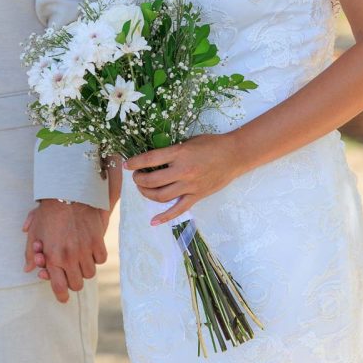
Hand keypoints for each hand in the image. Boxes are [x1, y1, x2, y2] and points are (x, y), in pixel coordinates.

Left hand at [22, 200, 107, 302]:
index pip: (59, 287)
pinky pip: (101, 259)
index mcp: (53, 257)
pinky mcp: (97, 241)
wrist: (69, 193)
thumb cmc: (49, 212)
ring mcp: (85, 250)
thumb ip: (31, 253)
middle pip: (77, 284)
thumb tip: (28, 269)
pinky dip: (96, 258)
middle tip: (70, 273)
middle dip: (72, 281)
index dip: (61, 296)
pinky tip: (90, 250)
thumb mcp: (35, 232)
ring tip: (79, 259)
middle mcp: (70, 257)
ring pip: (90, 273)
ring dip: (84, 269)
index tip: (63, 297)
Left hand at [125, 132, 243, 225]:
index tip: (127, 165)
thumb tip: (153, 158)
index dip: (135, 163)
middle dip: (139, 179)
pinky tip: (153, 221)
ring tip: (143, 188)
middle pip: (152, 180)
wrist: (235, 155)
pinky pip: (178, 210)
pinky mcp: (197, 196)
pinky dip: (164, 217)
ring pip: (161, 196)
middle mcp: (183, 171)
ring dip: (147, 193)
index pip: (150, 160)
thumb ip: (172, 150)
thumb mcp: (188, 141)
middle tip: (136, 176)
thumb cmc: (212, 144)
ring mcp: (190, 186)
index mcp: (180, 153)